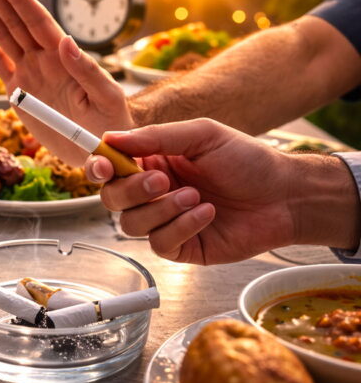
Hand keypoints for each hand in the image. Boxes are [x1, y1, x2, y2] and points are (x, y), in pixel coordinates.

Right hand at [0, 0, 133, 165]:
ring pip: (4, 35)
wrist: (103, 148)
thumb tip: (66, 41)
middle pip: (15, 20)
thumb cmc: (113, 121)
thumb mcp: (107, 97)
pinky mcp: (20, 93)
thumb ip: (87, 70)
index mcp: (63, 57)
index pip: (36, 20)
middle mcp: (44, 59)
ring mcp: (30, 73)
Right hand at [85, 119, 360, 263]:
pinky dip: (181, 227)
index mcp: (152, 161)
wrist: (285, 196)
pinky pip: (159, 243)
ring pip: (131, 223)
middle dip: (131, 190)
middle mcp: (153, 192)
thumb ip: (155, 137)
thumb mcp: (202, 135)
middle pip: (112, 198)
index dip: (98, 167)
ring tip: (196, 197)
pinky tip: (206, 214)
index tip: (103, 165)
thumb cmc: (248, 161)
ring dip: (162, 209)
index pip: (109, 166)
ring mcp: (164, 220)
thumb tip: (111, 138)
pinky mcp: (181, 246)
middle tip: (162, 180)